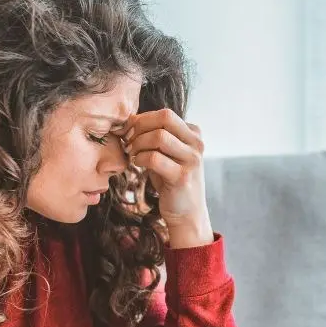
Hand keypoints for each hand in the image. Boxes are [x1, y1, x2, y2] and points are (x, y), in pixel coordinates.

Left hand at [115, 109, 212, 245]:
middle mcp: (197, 144)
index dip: (142, 119)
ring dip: (138, 143)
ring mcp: (192, 160)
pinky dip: (140, 158)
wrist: (186, 212)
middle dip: (140, 127)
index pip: (165, 114)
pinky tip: (137, 164)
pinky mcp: (182, 177)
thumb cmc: (171, 179)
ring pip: (159, 136)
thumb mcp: (165, 152)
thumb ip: (154, 134)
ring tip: (132, 154)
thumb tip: (129, 119)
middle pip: (164, 118)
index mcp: (194, 133)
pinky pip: (154, 158)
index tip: (128, 132)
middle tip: (128, 141)